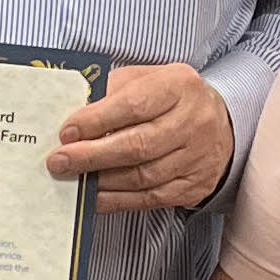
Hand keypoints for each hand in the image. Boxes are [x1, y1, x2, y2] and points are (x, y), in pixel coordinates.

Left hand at [48, 66, 235, 216]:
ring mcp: (198, 157)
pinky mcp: (195, 185)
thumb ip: (112, 92)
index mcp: (179, 86)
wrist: (219, 124)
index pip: (134, 105)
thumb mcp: (145, 80)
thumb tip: (73, 117)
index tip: (67, 132)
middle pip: (138, 145)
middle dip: (92, 156)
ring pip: (143, 177)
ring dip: (102, 181)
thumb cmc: (171, 98)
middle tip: (60, 161)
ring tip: (72, 178)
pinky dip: (117, 200)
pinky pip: (150, 199)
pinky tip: (94, 196)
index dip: (97, 121)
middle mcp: (194, 121)